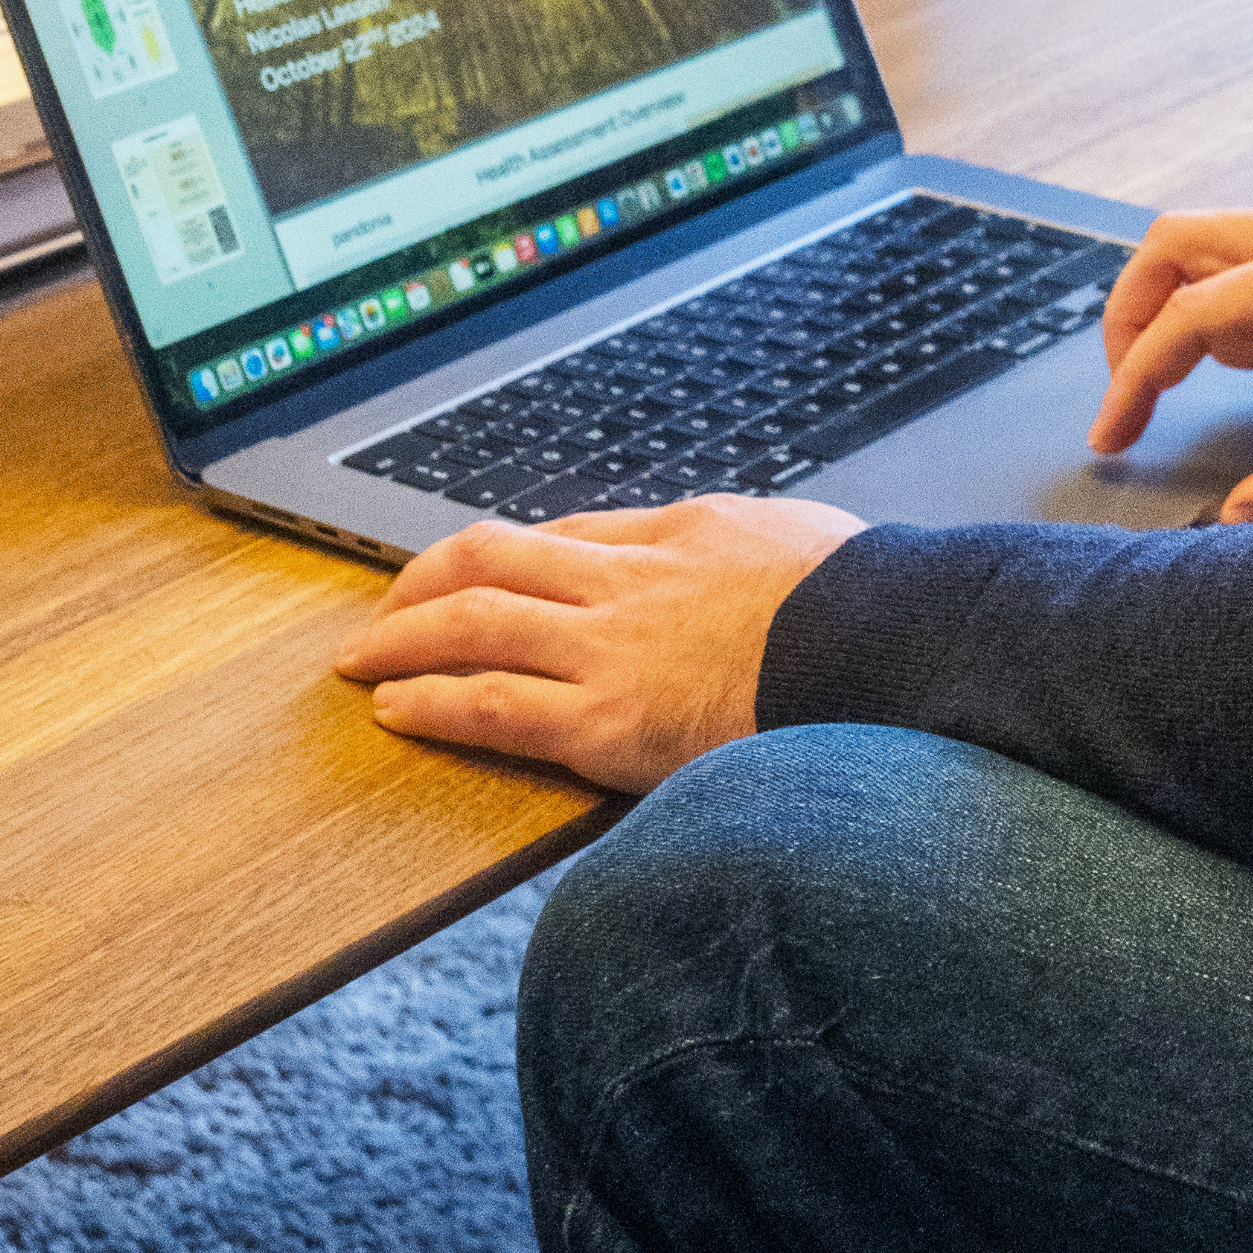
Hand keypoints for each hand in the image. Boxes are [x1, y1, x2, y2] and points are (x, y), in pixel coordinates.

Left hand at [330, 492, 862, 791]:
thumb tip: (743, 571)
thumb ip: (747, 557)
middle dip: (425, 583)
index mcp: (681, 532)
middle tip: (383, 612)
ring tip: (362, 660)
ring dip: (404, 639)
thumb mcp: (798, 548)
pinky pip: (493, 705)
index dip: (506, 557)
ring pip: (474, 623)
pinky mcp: (607, 720)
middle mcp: (632, 579)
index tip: (473, 576)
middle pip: (495, 559)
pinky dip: (434, 703)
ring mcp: (613, 647)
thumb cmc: (868, 610)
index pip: (566, 533)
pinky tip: (396, 710)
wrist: (889, 648)